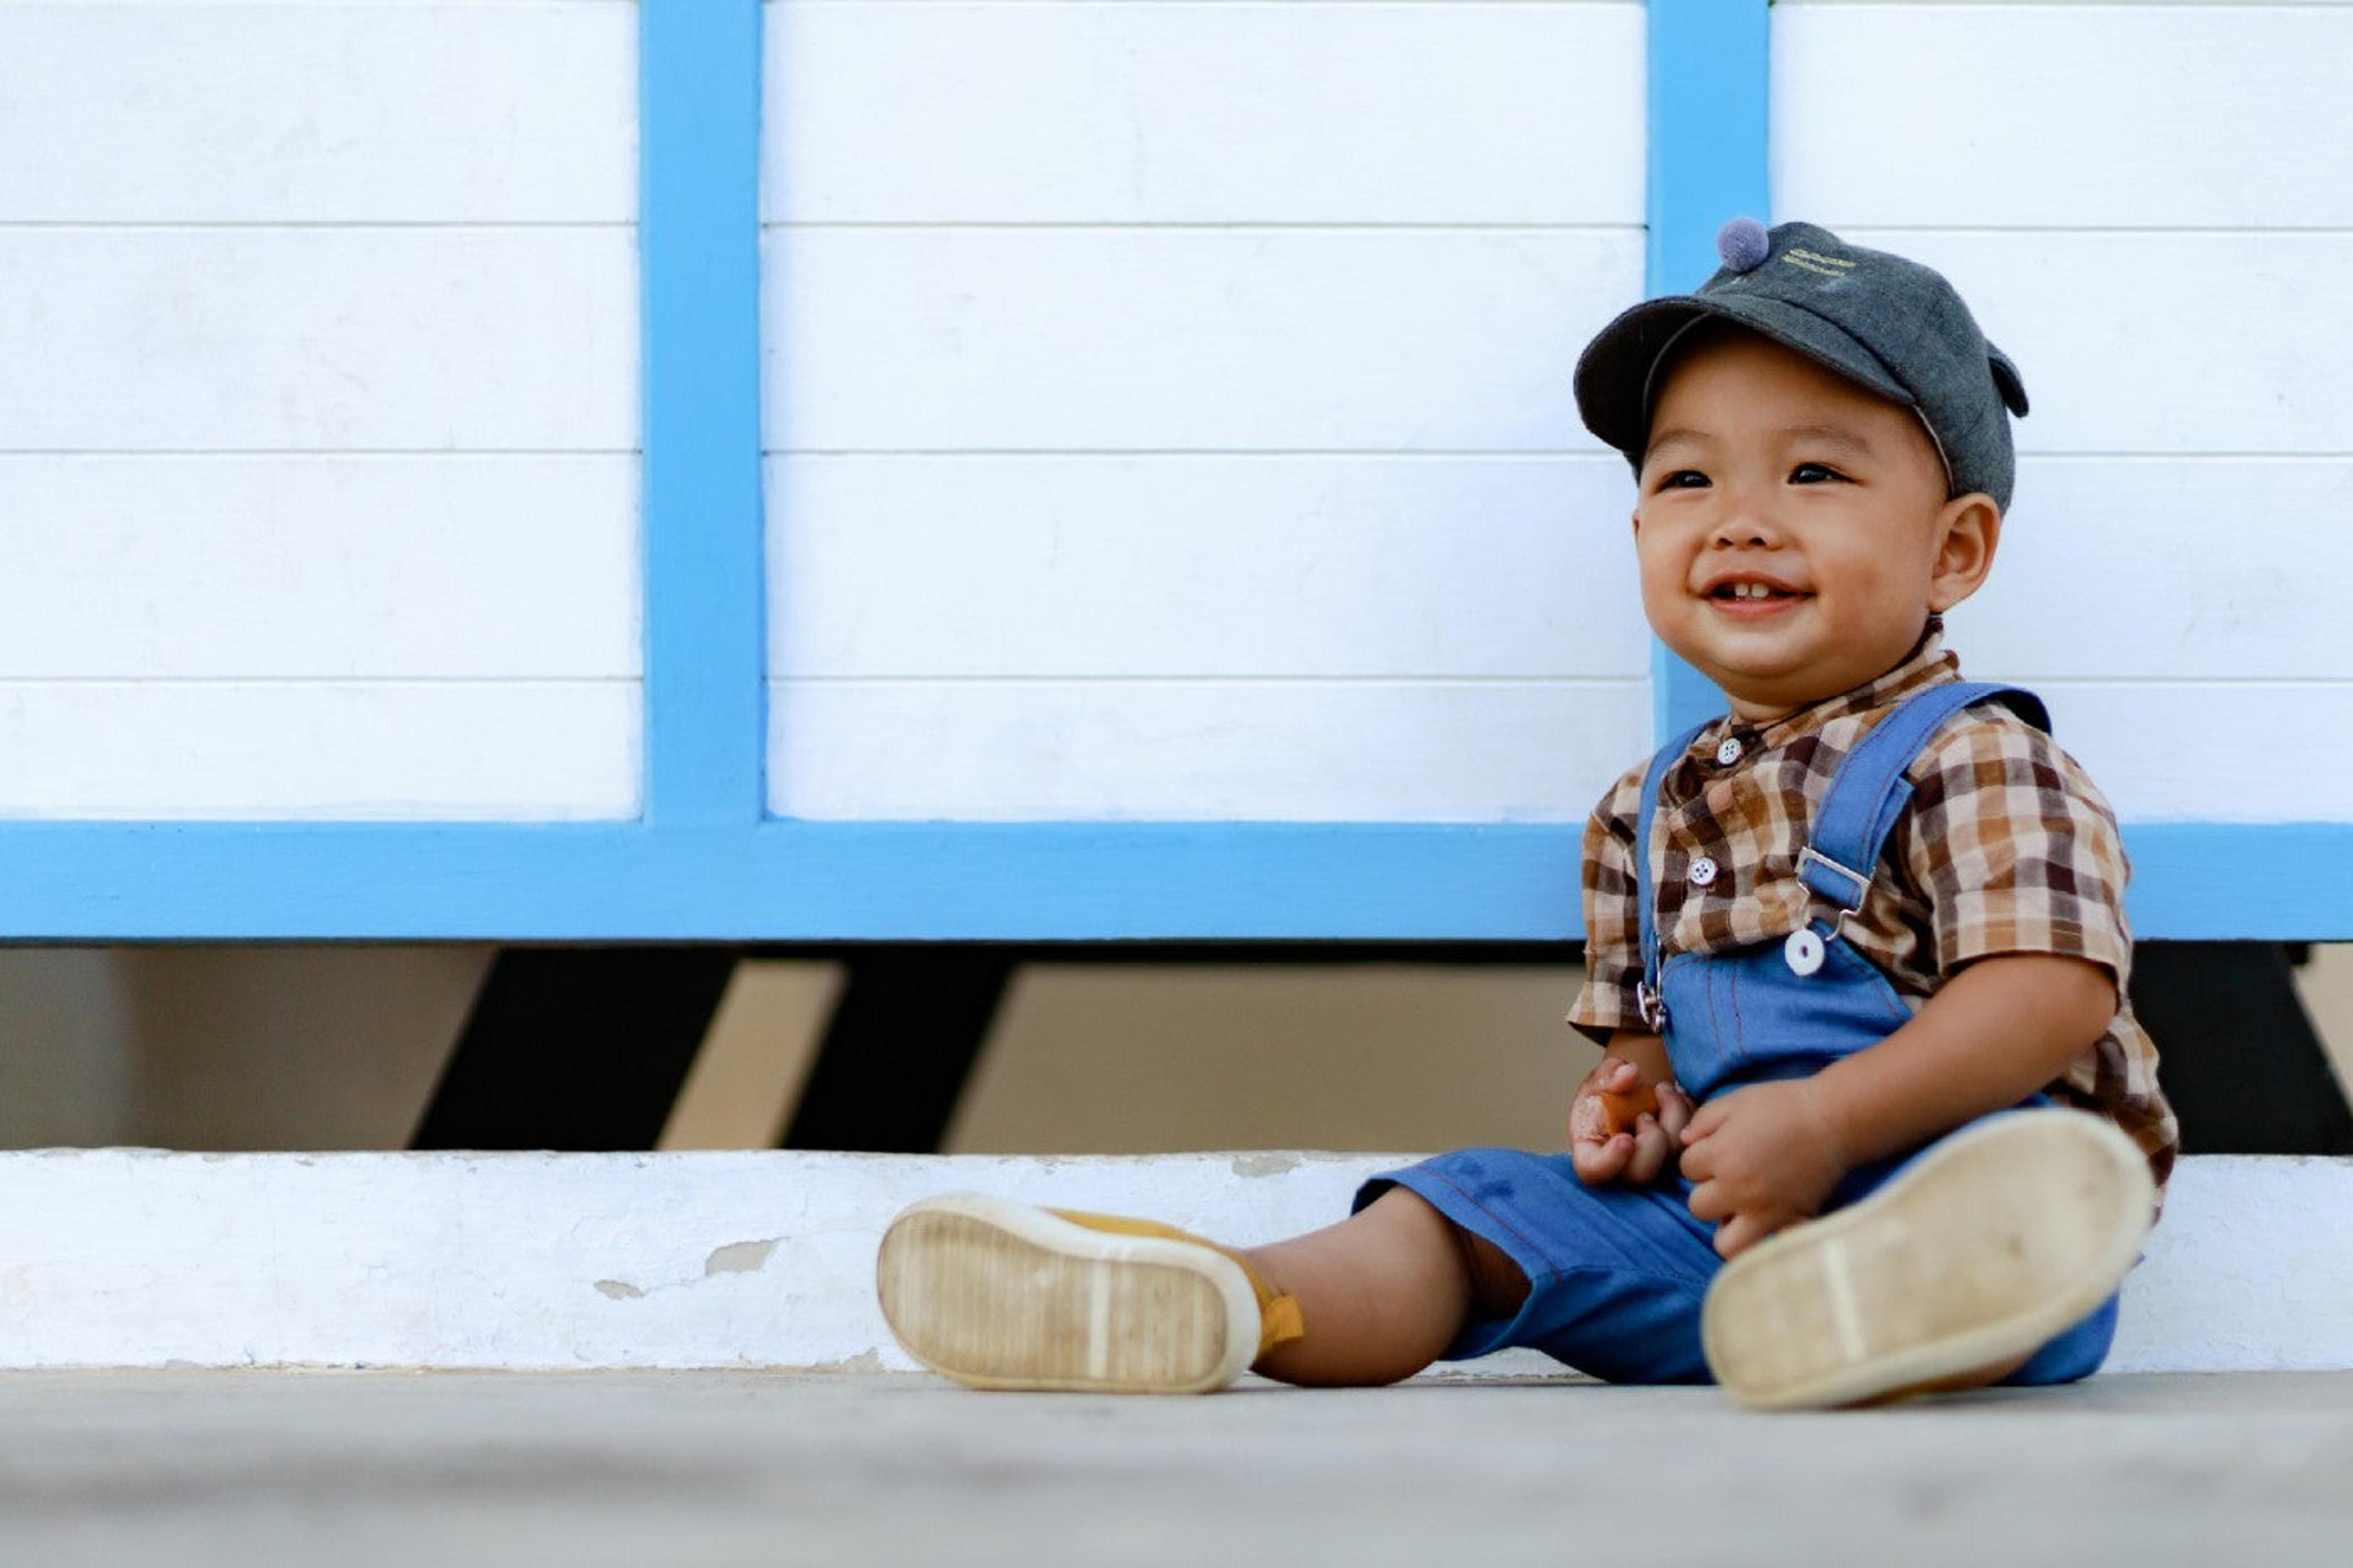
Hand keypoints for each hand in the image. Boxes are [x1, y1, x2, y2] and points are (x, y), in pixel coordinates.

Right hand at [1570, 1057, 1692, 1185]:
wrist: (1630, 1098)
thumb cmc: (1607, 1096)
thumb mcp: (1598, 1081)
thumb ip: (1607, 1076)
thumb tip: (1629, 1074)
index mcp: (1592, 1154)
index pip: (1595, 1170)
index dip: (1611, 1161)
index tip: (1625, 1140)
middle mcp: (1623, 1168)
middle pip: (1642, 1172)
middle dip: (1652, 1139)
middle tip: (1646, 1113)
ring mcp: (1654, 1167)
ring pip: (1674, 1158)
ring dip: (1675, 1118)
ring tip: (1664, 1089)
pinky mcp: (1678, 1157)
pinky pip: (1694, 1145)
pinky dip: (1689, 1115)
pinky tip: (1678, 1096)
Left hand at [1679, 1078, 1851, 1258]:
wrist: (1834, 1119)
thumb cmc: (1782, 1104)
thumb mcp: (1735, 1100)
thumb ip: (1702, 1121)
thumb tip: (1685, 1142)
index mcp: (1721, 1156)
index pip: (1686, 1168)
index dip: (1700, 1155)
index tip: (1720, 1147)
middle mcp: (1738, 1189)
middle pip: (1698, 1206)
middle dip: (1708, 1191)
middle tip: (1729, 1177)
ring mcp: (1764, 1211)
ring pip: (1725, 1243)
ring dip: (1727, 1227)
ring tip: (1739, 1209)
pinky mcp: (1789, 1222)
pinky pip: (1765, 1247)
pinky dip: (1761, 1239)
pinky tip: (1765, 1220)